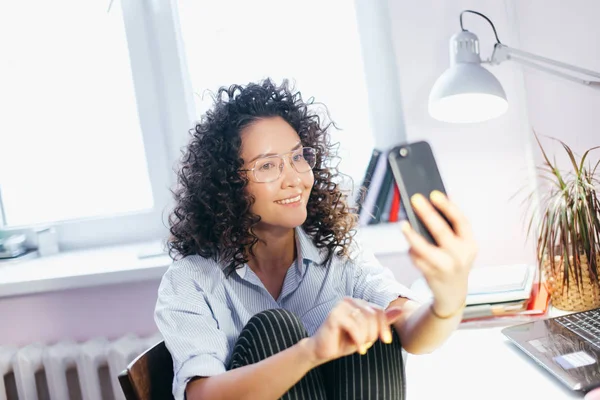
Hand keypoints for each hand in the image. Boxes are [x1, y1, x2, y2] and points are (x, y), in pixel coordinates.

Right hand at [306, 297, 402, 364]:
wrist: (322, 350)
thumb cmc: (344, 341)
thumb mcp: (368, 332)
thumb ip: (382, 321)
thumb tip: (401, 310)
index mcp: (358, 303)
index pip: (378, 311)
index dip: (384, 326)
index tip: (386, 341)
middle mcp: (349, 300)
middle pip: (373, 315)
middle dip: (374, 333)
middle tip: (367, 344)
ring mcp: (341, 306)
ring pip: (365, 320)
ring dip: (365, 337)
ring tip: (360, 345)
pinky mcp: (334, 315)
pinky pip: (354, 326)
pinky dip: (358, 340)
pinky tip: (357, 347)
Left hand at [401, 191, 477, 316]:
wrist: (453, 294)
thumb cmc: (454, 262)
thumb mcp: (460, 246)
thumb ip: (450, 229)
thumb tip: (431, 204)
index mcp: (470, 244)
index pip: (461, 221)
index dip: (448, 206)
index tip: (434, 193)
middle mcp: (460, 256)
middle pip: (441, 231)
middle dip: (427, 213)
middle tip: (415, 199)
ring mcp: (446, 267)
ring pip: (425, 248)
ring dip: (412, 235)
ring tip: (404, 224)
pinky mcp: (431, 275)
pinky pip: (417, 259)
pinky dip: (412, 251)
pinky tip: (410, 244)